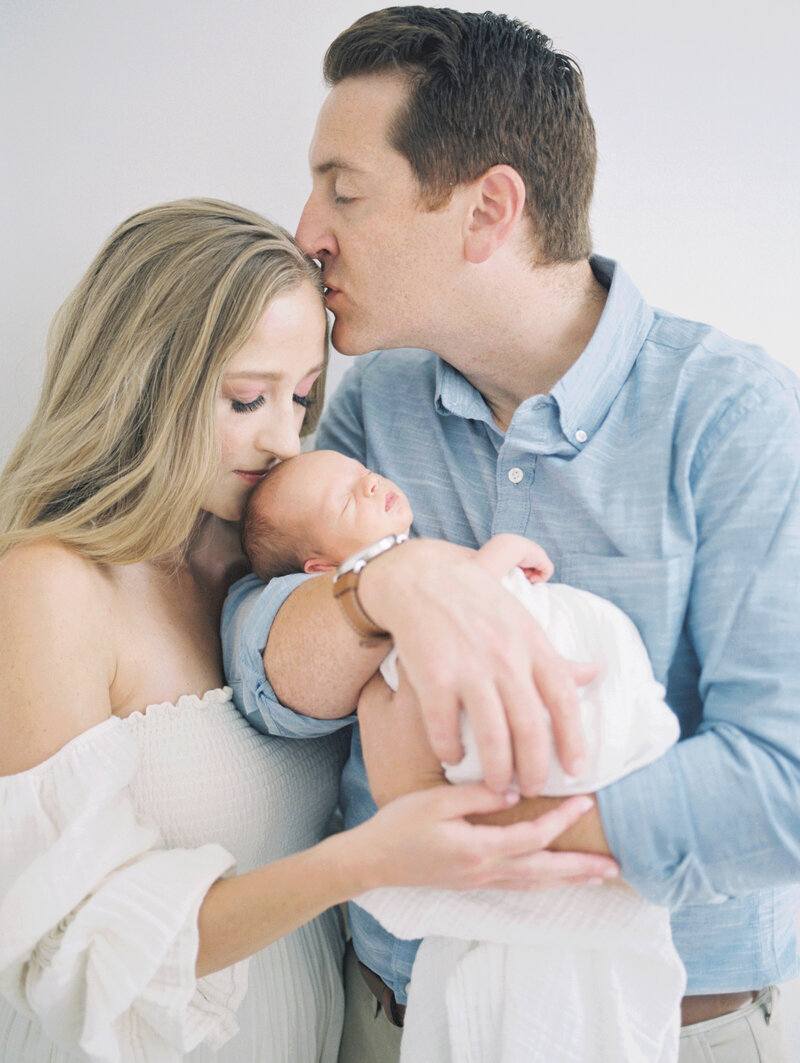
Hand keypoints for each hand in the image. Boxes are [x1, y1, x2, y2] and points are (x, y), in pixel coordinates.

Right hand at [355, 786, 618, 890]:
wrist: (372, 861)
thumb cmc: (399, 826)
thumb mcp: (436, 800)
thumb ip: (477, 795)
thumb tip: (513, 790)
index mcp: (478, 850)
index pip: (532, 837)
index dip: (561, 820)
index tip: (586, 802)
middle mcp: (484, 871)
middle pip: (543, 872)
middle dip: (581, 869)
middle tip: (615, 867)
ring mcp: (479, 882)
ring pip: (534, 884)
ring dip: (568, 880)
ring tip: (597, 878)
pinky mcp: (472, 883)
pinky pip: (518, 885)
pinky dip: (543, 883)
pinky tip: (553, 879)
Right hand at [358, 537, 593, 795]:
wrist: (419, 578)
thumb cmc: (474, 598)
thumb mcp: (522, 618)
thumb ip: (554, 653)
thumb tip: (593, 673)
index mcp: (531, 643)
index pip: (563, 698)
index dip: (574, 738)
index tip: (578, 769)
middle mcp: (506, 657)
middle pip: (531, 727)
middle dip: (535, 768)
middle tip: (533, 788)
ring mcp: (469, 668)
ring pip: (492, 736)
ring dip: (497, 771)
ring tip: (497, 787)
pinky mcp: (434, 676)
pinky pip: (445, 728)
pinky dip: (450, 750)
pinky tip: (452, 759)